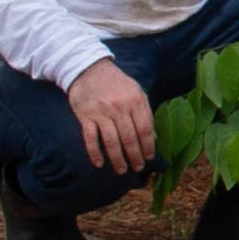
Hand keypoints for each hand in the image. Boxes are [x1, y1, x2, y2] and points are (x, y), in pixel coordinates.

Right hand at [67, 61, 157, 181]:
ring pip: (111, 141)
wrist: (89, 68)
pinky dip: (94, 152)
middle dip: (134, 156)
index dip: (148, 146)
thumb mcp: (136, 91)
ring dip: (117, 158)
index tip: (149, 158)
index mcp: (135, 101)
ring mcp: (101, 112)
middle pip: (129, 138)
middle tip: (137, 168)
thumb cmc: (116, 83)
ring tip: (122, 170)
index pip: (145, 129)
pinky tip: (99, 164)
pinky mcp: (85, 116)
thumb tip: (153, 137)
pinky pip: (90, 138)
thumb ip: (145, 112)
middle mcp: (119, 108)